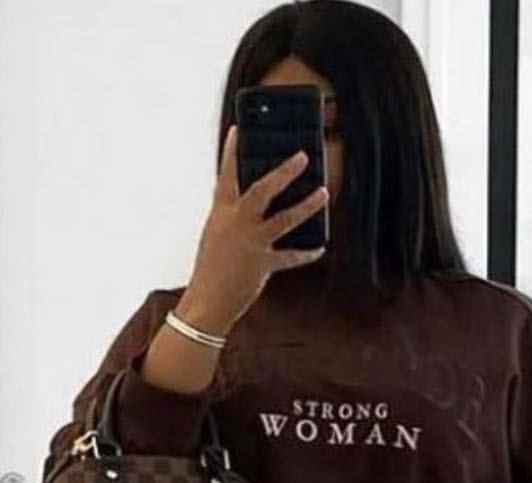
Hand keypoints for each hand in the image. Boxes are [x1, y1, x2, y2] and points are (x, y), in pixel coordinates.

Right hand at [178, 125, 329, 333]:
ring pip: (285, 219)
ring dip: (307, 205)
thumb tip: (254, 202)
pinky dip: (306, 253)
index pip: (225, 176)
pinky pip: (291, 257)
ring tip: (324, 193)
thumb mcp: (216, 235)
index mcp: (221, 213)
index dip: (231, 152)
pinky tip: (320, 248)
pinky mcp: (264, 265)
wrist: (207, 303)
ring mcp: (252, 243)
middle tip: (302, 156)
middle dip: (284, 172)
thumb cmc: (210, 268)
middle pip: (262, 190)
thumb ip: (233, 216)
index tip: (238, 130)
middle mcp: (237, 224)